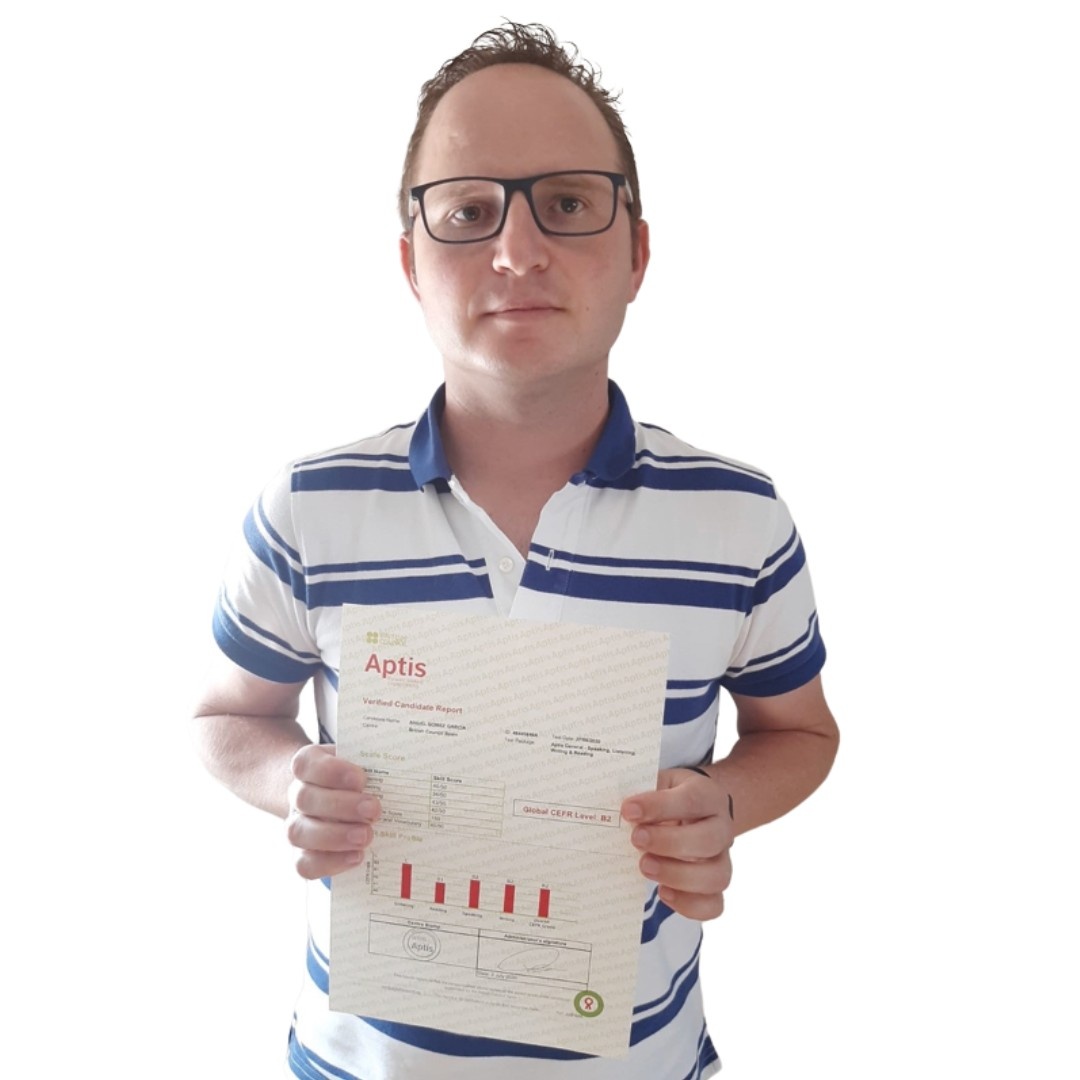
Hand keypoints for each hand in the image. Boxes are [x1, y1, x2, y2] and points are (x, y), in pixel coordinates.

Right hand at [286, 744, 380, 879]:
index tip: (360, 778)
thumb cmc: (356, 779)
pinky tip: (356, 857)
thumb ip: (372, 766)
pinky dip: (330, 863)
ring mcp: (296, 825)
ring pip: (298, 833)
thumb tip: (399, 775)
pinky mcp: (302, 853)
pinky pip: (304, 864)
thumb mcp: (362, 763)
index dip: (331, 771)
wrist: (337, 799)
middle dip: (340, 806)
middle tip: (373, 810)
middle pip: (305, 799)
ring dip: (334, 836)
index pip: (306, 764)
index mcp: (309, 765)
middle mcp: (297, 795)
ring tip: (366, 836)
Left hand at [621, 768, 734, 920]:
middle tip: (636, 839)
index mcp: (708, 795)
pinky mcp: (715, 886)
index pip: (692, 799)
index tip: (628, 810)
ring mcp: (722, 859)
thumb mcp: (657, 783)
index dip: (660, 806)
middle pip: (709, 840)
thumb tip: (620, 812)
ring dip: (677, 876)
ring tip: (645, 866)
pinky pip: (713, 905)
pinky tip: (662, 891)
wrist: (690, 811)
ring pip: (716, 876)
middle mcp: (721, 827)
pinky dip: (687, 904)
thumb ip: (642, 792)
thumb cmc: (667, 797)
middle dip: (669, 843)